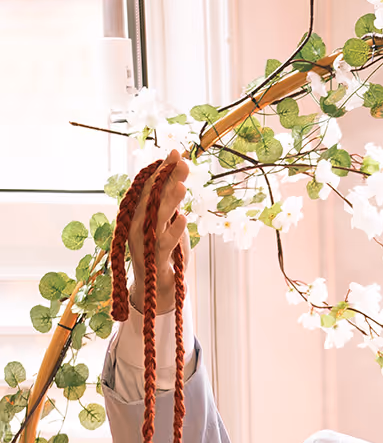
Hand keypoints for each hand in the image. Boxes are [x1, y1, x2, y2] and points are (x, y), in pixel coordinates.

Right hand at [128, 149, 189, 313]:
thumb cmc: (163, 253)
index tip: (177, 153)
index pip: (150, 187)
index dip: (163, 170)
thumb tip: (178, 175)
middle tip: (182, 161)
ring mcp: (145, 243)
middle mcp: (138, 225)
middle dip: (167, 179)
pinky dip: (174, 230)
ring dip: (169, 201)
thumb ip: (170, 202)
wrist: (157, 289)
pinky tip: (184, 217)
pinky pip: (165, 243)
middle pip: (153, 198)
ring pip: (157, 218)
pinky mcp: (155, 260)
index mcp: (140, 214)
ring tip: (182, 185)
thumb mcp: (167, 224)